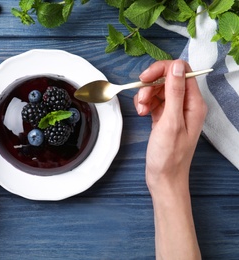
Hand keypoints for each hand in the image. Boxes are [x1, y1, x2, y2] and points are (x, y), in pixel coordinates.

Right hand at [135, 60, 206, 194]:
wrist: (163, 177)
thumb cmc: (169, 155)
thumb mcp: (171, 122)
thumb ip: (174, 92)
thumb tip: (177, 66)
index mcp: (194, 103)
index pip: (181, 71)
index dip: (162, 70)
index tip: (145, 78)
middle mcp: (186, 104)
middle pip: (167, 79)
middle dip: (150, 85)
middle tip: (141, 99)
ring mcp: (174, 110)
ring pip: (158, 89)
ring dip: (145, 95)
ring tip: (141, 111)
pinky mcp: (164, 116)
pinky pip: (153, 100)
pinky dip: (144, 104)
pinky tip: (141, 113)